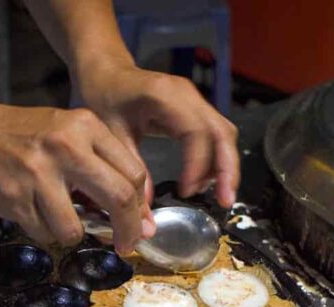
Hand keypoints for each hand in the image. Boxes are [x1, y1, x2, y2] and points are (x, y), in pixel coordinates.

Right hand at [0, 101, 153, 254]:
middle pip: (117, 198)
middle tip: (125, 245)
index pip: (132, 173)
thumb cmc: (27, 137)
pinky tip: (34, 210)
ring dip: (72, 233)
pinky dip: (44, 231)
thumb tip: (139, 220)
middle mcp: (64, 146)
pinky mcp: (14, 197)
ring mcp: (37, 172)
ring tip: (59, 216)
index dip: (140, 208)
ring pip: (75, 228)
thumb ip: (104, 167)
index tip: (140, 225)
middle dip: (127, 231)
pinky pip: (44, 233)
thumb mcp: (70, 134)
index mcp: (85, 126)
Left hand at [76, 64, 239, 207]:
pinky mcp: (196, 109)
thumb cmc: (106, 95)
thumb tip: (145, 207)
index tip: (187, 191)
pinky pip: (216, 134)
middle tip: (224, 201)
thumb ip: (131, 167)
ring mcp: (195, 100)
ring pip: (225, 134)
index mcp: (165, 95)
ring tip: (218, 196)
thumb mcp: (112, 133)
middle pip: (222, 132)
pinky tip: (206, 181)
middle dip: (227, 169)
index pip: (197, 132)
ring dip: (226, 166)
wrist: (108, 73)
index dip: (198, 165)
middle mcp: (187, 94)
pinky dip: (217, 159)